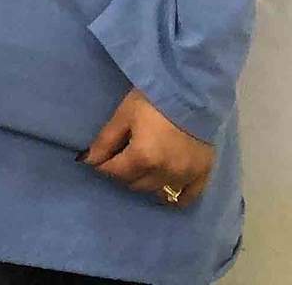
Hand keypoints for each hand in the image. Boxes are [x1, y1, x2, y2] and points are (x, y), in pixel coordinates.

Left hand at [82, 89, 215, 206]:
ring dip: (145, 183)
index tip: (101, 158)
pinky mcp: (202, 175)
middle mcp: (164, 172)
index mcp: (143, 157)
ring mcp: (185, 176)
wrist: (192, 93)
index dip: (104, 165)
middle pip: (135, 184)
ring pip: (157, 192)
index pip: (115, 172)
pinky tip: (165, 189)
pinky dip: (174, 196)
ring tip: (143, 168)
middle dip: (124, 174)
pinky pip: (186, 198)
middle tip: (122, 159)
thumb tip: (89, 160)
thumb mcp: (124, 115)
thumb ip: (106, 140)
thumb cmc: (153, 101)